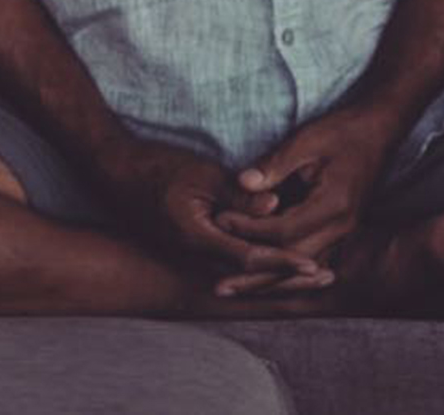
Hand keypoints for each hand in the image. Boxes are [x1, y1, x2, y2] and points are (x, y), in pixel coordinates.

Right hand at [94, 134, 334, 293]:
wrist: (116, 172)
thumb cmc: (157, 166)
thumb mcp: (202, 175)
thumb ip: (238, 197)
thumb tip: (276, 208)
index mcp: (196, 239)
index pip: (250, 257)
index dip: (284, 262)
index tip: (314, 265)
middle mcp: (195, 257)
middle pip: (251, 275)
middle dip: (290, 277)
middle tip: (327, 278)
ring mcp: (191, 256)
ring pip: (243, 271)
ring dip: (277, 272)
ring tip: (313, 273)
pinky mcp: (191, 250)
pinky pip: (231, 262)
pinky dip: (258, 263)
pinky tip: (279, 259)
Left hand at [207, 106, 396, 294]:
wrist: (378, 131)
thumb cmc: (342, 132)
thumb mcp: (307, 140)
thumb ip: (275, 165)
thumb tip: (241, 182)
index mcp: (334, 206)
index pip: (284, 229)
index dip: (250, 228)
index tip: (221, 221)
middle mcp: (341, 228)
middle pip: (292, 261)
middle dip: (254, 274)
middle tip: (219, 285)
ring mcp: (343, 234)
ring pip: (300, 267)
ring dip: (267, 281)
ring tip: (233, 289)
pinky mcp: (340, 232)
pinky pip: (309, 259)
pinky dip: (284, 270)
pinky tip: (261, 278)